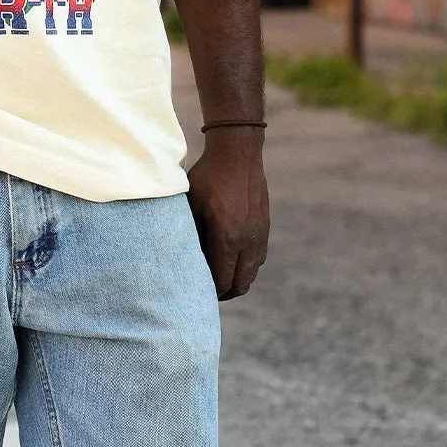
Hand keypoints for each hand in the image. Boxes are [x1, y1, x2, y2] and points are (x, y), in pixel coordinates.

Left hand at [187, 130, 269, 300]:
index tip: (197, 291)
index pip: (221, 280)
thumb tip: (182, 260)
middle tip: (208, 291)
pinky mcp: (264, 228)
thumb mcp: (190, 205)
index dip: (209, 291)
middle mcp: (247, 241)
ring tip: (220, 278)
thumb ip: (189, 235)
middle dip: (224, 293)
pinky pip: (258, 259)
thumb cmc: (207, 178)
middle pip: (240, 284)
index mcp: (226, 238)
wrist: (238, 153)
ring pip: (251, 274)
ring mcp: (259, 235)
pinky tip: (232, 259)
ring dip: (237, 280)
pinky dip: (246, 266)